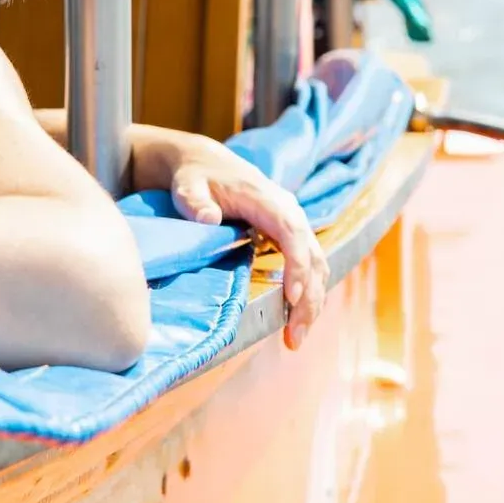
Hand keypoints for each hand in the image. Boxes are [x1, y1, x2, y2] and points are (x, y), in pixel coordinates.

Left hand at [129, 126, 328, 346]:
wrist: (204, 163)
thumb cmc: (195, 177)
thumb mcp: (186, 187)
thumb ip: (194, 202)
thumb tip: (208, 220)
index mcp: (267, 199)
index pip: (292, 232)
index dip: (296, 265)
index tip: (292, 297)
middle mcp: (288, 211)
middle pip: (312, 256)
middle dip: (309, 298)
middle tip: (294, 337)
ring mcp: (293, 224)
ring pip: (317, 266)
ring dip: (312, 303)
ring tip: (295, 339)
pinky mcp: (290, 236)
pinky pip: (309, 267)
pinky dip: (308, 294)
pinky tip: (296, 320)